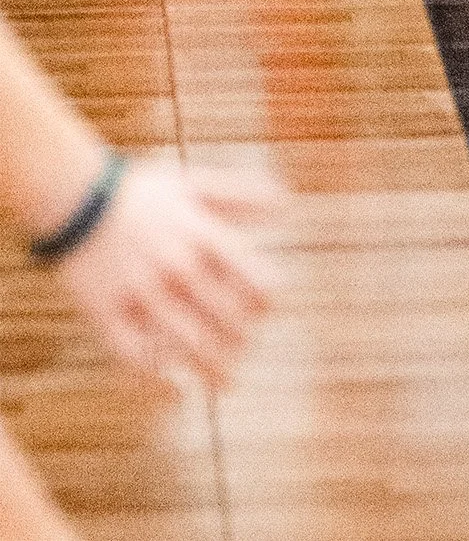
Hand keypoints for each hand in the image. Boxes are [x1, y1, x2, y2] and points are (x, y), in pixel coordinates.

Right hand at [56, 151, 277, 388]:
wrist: (76, 198)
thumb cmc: (142, 193)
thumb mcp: (194, 184)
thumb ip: (239, 195)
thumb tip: (285, 206)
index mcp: (202, 235)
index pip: (252, 278)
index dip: (265, 301)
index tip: (266, 312)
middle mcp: (177, 267)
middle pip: (225, 317)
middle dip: (242, 340)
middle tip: (244, 349)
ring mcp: (142, 293)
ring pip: (187, 343)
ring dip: (212, 368)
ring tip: (226, 383)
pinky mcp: (108, 315)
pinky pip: (135, 357)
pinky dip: (157, 380)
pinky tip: (174, 392)